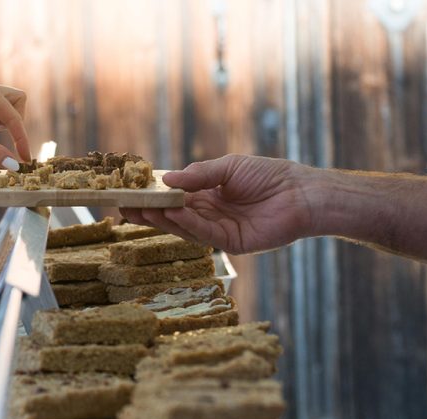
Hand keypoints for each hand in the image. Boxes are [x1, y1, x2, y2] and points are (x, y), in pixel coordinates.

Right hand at [120, 154, 315, 253]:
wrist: (302, 193)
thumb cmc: (269, 175)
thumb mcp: (229, 167)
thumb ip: (198, 175)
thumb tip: (167, 180)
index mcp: (209, 196)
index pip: (174, 198)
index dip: (153, 196)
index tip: (130, 192)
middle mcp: (210, 215)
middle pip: (173, 215)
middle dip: (149, 212)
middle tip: (124, 207)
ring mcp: (219, 231)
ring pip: (184, 227)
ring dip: (162, 219)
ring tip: (142, 210)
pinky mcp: (231, 243)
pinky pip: (204, 233)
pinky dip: (187, 224)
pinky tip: (171, 214)